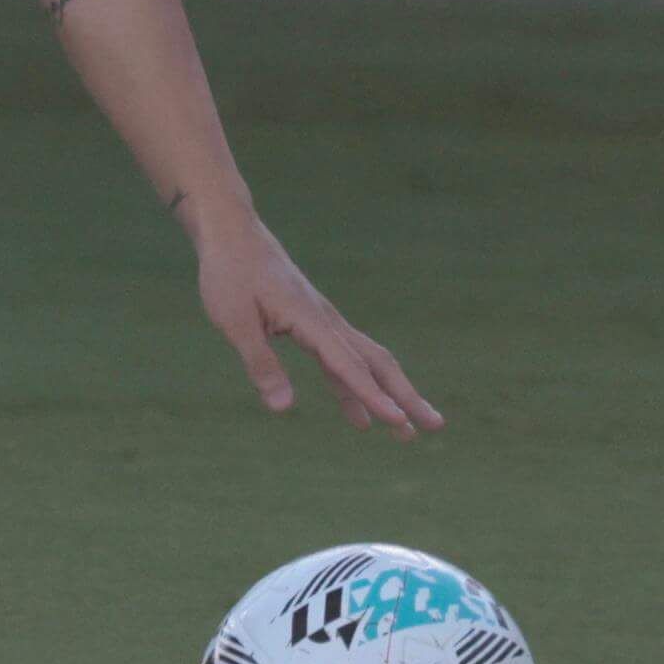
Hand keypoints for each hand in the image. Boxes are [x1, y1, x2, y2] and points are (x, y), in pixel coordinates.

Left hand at [195, 216, 443, 439]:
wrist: (232, 232)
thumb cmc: (228, 274)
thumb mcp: (234, 321)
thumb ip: (261, 363)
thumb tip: (284, 409)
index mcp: (310, 319)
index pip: (348, 365)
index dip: (373, 396)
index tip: (398, 421)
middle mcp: (327, 321)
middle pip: (377, 363)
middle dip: (406, 396)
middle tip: (435, 426)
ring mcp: (324, 322)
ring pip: (366, 362)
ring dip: (388, 395)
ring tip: (408, 431)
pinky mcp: (314, 324)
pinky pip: (343, 362)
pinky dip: (354, 388)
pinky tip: (359, 417)